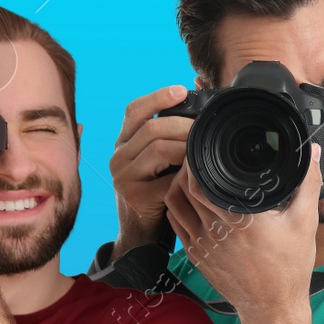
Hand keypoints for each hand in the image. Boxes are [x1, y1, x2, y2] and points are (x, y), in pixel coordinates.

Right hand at [108, 85, 190, 254]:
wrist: (141, 233)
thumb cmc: (158, 192)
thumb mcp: (158, 162)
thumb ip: (167, 139)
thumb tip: (196, 106)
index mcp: (123, 143)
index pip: (134, 110)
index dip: (158, 97)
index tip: (182, 90)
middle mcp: (118, 157)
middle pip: (152, 128)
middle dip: (184, 125)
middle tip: (206, 130)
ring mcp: (122, 176)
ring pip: (158, 149)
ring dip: (186, 148)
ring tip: (203, 152)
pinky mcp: (133, 196)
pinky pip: (166, 179)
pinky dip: (185, 176)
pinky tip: (197, 177)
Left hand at [164, 144, 322, 323]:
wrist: (272, 307)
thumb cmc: (289, 267)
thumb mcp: (304, 222)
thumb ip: (307, 183)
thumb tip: (312, 154)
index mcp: (239, 219)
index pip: (200, 181)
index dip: (197, 161)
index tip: (204, 149)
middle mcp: (214, 231)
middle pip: (183, 188)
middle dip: (187, 168)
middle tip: (198, 157)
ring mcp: (200, 244)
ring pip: (174, 205)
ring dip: (178, 186)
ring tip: (192, 175)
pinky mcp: (195, 256)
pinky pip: (176, 223)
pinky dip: (177, 207)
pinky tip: (188, 199)